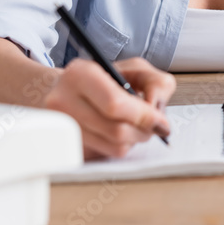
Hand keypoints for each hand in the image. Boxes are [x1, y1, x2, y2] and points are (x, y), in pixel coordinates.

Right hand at [42, 57, 175, 159]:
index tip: (161, 122)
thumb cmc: (106, 79)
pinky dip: (121, 146)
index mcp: (80, 75)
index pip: (114, 104)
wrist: (69, 92)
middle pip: (115, 130)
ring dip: (135, 140)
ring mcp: (62, 127)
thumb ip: (155, 83)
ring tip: (137, 126)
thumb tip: (156, 110)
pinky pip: (105, 154)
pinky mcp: (67, 146)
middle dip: (143, 130)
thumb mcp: (136, 69)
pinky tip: (120, 132)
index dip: (143, 116)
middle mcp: (63, 101)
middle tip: (155, 127)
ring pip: (113, 146)